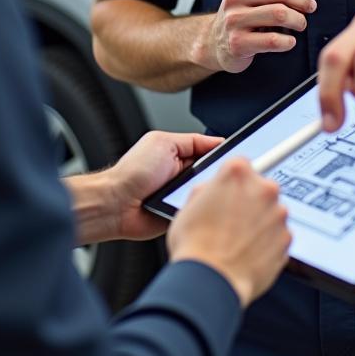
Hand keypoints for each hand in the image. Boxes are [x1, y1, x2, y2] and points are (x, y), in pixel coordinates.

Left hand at [108, 131, 223, 240]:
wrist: (117, 203)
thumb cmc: (133, 171)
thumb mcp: (164, 143)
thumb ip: (192, 141)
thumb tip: (218, 140)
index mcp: (181, 156)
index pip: (212, 154)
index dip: (224, 155)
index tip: (237, 157)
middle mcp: (183, 176)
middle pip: (213, 175)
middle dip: (217, 176)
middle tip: (216, 176)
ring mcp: (182, 196)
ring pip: (207, 195)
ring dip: (207, 193)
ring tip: (200, 192)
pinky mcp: (180, 215)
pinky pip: (198, 212)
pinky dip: (199, 210)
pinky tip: (195, 207)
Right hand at [167, 158, 290, 306]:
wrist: (210, 282)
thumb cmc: (195, 245)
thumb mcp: (190, 204)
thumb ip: (210, 190)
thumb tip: (216, 191)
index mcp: (237, 172)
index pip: (242, 164)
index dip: (234, 181)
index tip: (232, 190)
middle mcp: (263, 188)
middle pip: (260, 187)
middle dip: (250, 201)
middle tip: (232, 220)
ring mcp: (278, 214)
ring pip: (271, 212)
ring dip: (259, 222)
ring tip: (238, 241)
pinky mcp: (287, 238)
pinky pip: (278, 235)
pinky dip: (267, 242)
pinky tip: (248, 252)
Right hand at [198, 0, 314, 74]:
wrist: (215, 43)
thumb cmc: (242, 14)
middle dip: (303, 0)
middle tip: (310, 7)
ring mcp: (234, 20)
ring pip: (280, 15)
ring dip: (299, 21)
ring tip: (300, 24)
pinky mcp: (238, 43)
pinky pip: (273, 40)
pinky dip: (289, 42)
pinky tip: (289, 41)